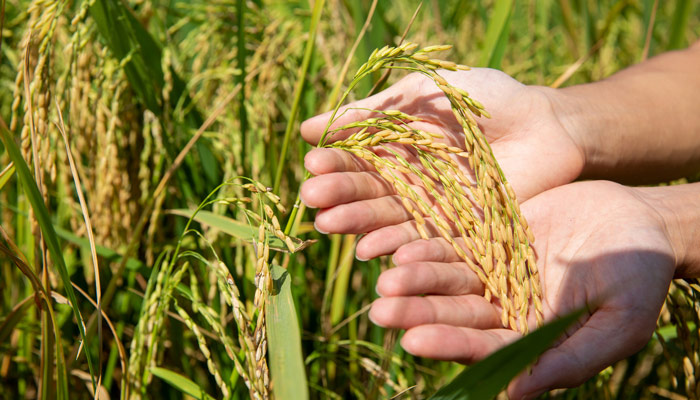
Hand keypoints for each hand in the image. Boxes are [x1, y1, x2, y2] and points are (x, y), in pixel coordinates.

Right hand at [300, 69, 584, 259]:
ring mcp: (431, 207)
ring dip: (358, 223)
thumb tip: (307, 128)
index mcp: (397, 146)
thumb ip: (372, 113)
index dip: (334, 163)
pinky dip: (397, 245)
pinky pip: (424, 240)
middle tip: (311, 199)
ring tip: (329, 225)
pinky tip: (371, 249)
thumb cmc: (487, 99)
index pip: (357, 158)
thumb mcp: (423, 94)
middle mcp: (408, 181)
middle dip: (339, 195)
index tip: (310, 165)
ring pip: (388, 218)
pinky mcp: (458, 230)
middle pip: (368, 191)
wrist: (547, 123)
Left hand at [368, 181, 675, 398]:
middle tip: (382, 312)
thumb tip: (516, 395)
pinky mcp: (488, 239)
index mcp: (534, 339)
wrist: (636, 217)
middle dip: (420, 315)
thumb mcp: (617, 323)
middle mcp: (506, 311)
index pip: (487, 349)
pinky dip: (429, 246)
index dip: (452, 344)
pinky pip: (454, 244)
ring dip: (417, 281)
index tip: (414, 342)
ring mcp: (494, 274)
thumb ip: (570, 358)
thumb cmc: (640, 276)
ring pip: (449, 280)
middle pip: (457, 315)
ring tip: (386, 280)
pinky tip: (402, 248)